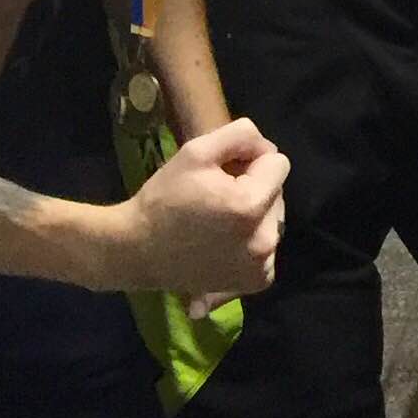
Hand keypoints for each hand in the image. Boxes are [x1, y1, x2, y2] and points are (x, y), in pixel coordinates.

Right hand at [123, 118, 288, 303]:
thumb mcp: (196, 151)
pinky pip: (268, 247)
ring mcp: (263, 265)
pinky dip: (251, 240)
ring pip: (274, 218)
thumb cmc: (164, 199)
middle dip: (254, 187)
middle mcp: (265, 240)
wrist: (138, 251)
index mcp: (250, 206)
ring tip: (218, 219)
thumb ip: (240, 135)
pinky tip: (224, 240)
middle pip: (277, 193)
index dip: (251, 160)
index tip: (224, 171)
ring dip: (254, 213)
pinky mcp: (258, 281)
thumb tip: (266, 146)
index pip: (279, 163)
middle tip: (217, 195)